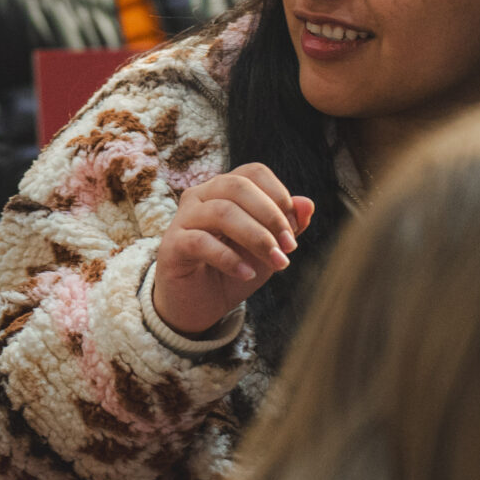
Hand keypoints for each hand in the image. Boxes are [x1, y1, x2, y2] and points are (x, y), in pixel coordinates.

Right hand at [151, 164, 314, 339]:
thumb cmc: (232, 270)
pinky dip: (229, 259)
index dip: (279, 196)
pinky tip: (247, 274)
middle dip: (270, 216)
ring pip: (221, 211)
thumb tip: (308, 204)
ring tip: (276, 262)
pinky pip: (201, 242)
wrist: (197, 306)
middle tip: (289, 247)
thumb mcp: (267, 249)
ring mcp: (183, 218)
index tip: (294, 229)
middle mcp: (201, 196)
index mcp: (224, 190)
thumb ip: (286, 226)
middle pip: (237, 186)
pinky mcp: (172, 245)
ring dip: (256, 237)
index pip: (253, 173)